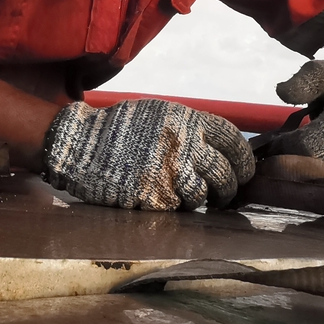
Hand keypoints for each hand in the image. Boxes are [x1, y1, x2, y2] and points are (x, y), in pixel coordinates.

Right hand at [42, 99, 255, 210]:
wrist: (80, 145)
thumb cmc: (119, 129)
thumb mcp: (159, 114)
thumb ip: (190, 129)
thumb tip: (220, 150)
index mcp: (187, 121)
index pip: (232, 141)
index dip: (244, 160)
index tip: (244, 171)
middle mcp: (183, 145)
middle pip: (224, 173)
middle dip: (229, 188)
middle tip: (224, 194)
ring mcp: (169, 173)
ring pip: (201, 196)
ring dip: (200, 200)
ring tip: (191, 198)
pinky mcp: (153, 197)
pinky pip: (175, 208)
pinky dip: (172, 207)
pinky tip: (162, 198)